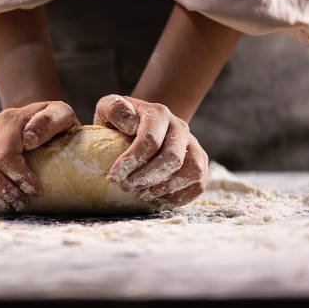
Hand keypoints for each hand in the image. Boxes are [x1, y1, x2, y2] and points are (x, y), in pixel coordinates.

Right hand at [0, 101, 79, 210]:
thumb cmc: (51, 122)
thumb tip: (28, 139)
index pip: (5, 156)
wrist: (33, 117)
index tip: (36, 192)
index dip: (20, 179)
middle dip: (3, 190)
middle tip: (21, 202)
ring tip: (5, 204)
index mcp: (9, 119)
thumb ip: (51, 121)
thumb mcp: (61, 115)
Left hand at [94, 94, 208, 205]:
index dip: (132, 161)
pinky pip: (198, 184)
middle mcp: (180, 127)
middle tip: (126, 187)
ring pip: (192, 171)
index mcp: (158, 113)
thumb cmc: (121, 121)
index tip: (114, 176)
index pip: (150, 140)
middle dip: (147, 177)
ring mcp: (193, 145)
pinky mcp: (200, 163)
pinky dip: (178, 197)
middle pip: (172, 158)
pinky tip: (157, 200)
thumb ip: (114, 109)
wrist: (141, 125)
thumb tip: (131, 125)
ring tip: (142, 195)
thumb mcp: (108, 107)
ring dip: (164, 188)